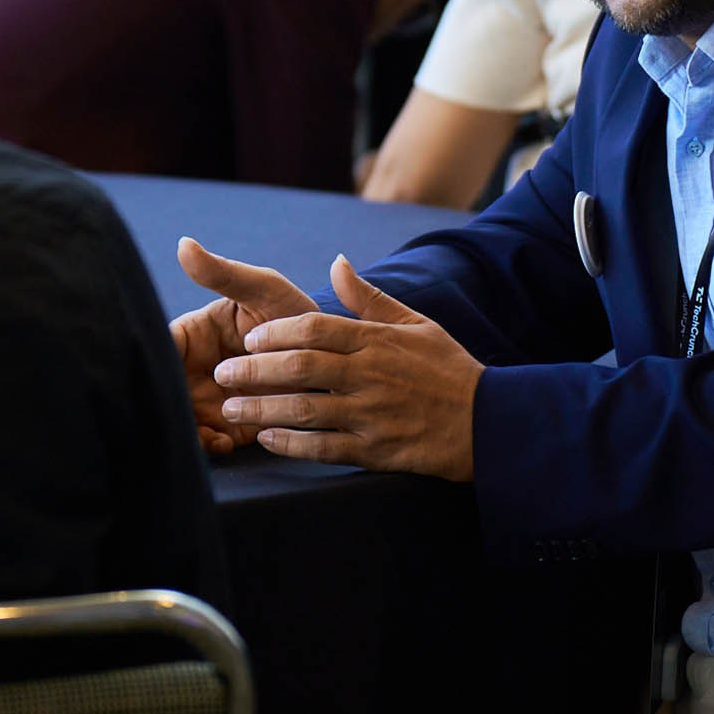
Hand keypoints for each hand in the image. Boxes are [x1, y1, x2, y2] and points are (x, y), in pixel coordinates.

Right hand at [171, 238, 316, 456]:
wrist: (331, 356)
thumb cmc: (292, 312)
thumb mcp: (262, 289)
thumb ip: (224, 274)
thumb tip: (184, 244)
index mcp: (194, 334)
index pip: (162, 347)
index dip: (156, 360)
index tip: (163, 371)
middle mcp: (195, 369)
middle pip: (165, 388)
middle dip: (165, 403)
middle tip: (176, 412)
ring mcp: (212, 399)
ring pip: (183, 418)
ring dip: (186, 428)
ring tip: (203, 434)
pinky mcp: (232, 427)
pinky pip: (210, 441)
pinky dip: (210, 446)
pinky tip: (224, 443)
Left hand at [213, 256, 482, 481]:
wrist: (490, 422)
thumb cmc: (448, 369)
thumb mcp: (415, 323)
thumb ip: (368, 298)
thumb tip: (336, 263)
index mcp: (377, 340)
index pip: (314, 328)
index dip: (275, 332)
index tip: (248, 337)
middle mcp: (370, 375)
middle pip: (299, 368)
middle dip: (253, 369)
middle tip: (223, 372)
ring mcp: (371, 414)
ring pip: (304, 409)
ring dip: (261, 408)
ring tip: (231, 407)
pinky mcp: (376, 450)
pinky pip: (323, 448)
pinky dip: (291, 444)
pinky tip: (266, 440)